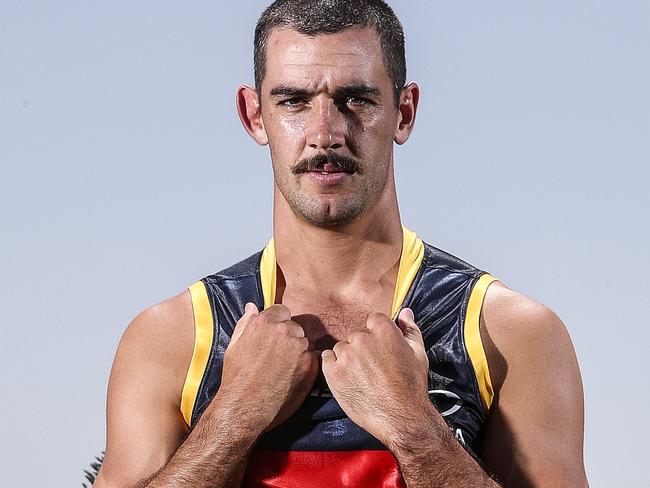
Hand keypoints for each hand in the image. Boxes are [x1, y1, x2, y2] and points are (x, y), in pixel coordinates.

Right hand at [215, 303, 319, 432]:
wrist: (244, 408)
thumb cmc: (236, 378)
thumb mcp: (234, 346)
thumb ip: (246, 323)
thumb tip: (252, 307)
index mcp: (265, 322)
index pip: (282, 311)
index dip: (278, 324)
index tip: (274, 337)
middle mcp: (284, 331)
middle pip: (294, 327)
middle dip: (288, 338)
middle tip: (277, 357)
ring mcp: (299, 348)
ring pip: (304, 343)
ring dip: (297, 352)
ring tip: (283, 369)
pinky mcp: (309, 365)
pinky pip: (313, 358)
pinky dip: (306, 365)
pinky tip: (291, 376)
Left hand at [321, 308, 430, 447]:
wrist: (401, 417)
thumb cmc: (411, 386)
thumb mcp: (418, 354)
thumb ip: (410, 329)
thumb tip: (405, 311)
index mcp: (383, 330)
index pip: (372, 320)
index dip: (376, 336)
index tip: (379, 350)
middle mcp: (362, 338)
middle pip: (356, 335)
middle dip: (362, 348)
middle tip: (372, 368)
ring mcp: (346, 355)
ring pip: (341, 348)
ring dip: (348, 358)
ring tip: (362, 377)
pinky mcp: (333, 372)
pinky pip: (327, 359)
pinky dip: (333, 367)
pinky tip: (347, 379)